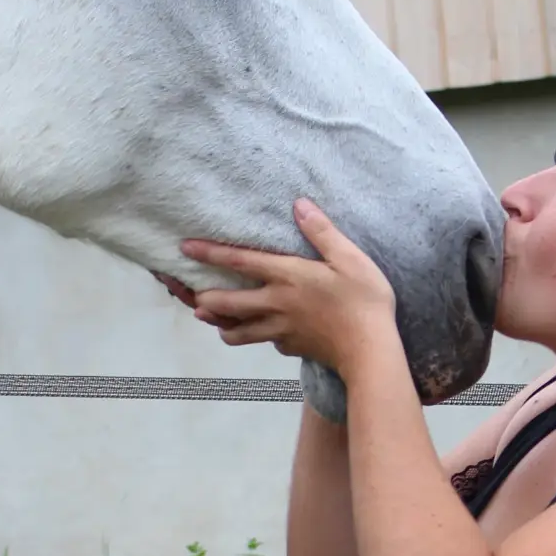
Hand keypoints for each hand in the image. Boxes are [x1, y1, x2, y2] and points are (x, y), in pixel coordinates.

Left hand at [181, 198, 398, 375]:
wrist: (370, 350)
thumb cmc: (363, 300)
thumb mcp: (349, 258)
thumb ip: (322, 231)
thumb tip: (299, 204)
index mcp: (287, 277)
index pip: (240, 261)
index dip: (210, 253)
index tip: (185, 248)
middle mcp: (275, 304)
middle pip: (226, 304)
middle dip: (204, 299)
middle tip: (190, 293)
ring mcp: (280, 330)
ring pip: (237, 332)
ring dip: (221, 325)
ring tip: (211, 318)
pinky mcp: (290, 348)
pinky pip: (264, 341)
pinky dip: (256, 336)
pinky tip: (261, 332)